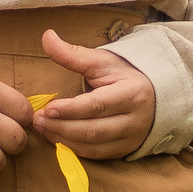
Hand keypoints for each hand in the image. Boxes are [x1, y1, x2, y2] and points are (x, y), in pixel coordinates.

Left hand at [31, 31, 156, 160]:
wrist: (154, 95)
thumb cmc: (124, 75)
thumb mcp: (102, 61)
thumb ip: (73, 54)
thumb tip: (47, 36)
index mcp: (131, 94)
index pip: (97, 105)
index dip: (71, 109)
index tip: (47, 108)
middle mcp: (134, 120)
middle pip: (94, 130)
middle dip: (62, 127)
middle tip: (38, 120)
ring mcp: (131, 139)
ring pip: (94, 146)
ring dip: (64, 140)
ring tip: (42, 128)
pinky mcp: (124, 150)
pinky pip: (96, 155)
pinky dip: (74, 149)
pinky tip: (57, 138)